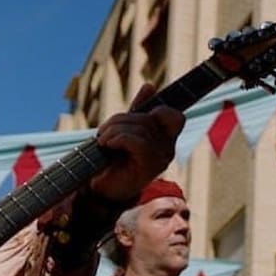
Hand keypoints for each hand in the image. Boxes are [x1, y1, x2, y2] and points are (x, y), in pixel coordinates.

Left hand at [89, 84, 184, 202]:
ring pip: (140, 128)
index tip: (135, 114)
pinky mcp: (149, 167)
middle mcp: (168, 149)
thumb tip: (150, 86)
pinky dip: (116, 139)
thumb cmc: (112, 160)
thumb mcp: (124, 130)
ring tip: (103, 141)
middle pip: (148, 117)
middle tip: (103, 132)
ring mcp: (160, 159)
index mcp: (165, 139)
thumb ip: (139, 110)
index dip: (159, 109)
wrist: (101, 189)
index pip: (175, 117)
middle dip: (120, 120)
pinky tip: (107, 146)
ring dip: (113, 130)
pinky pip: (136, 141)